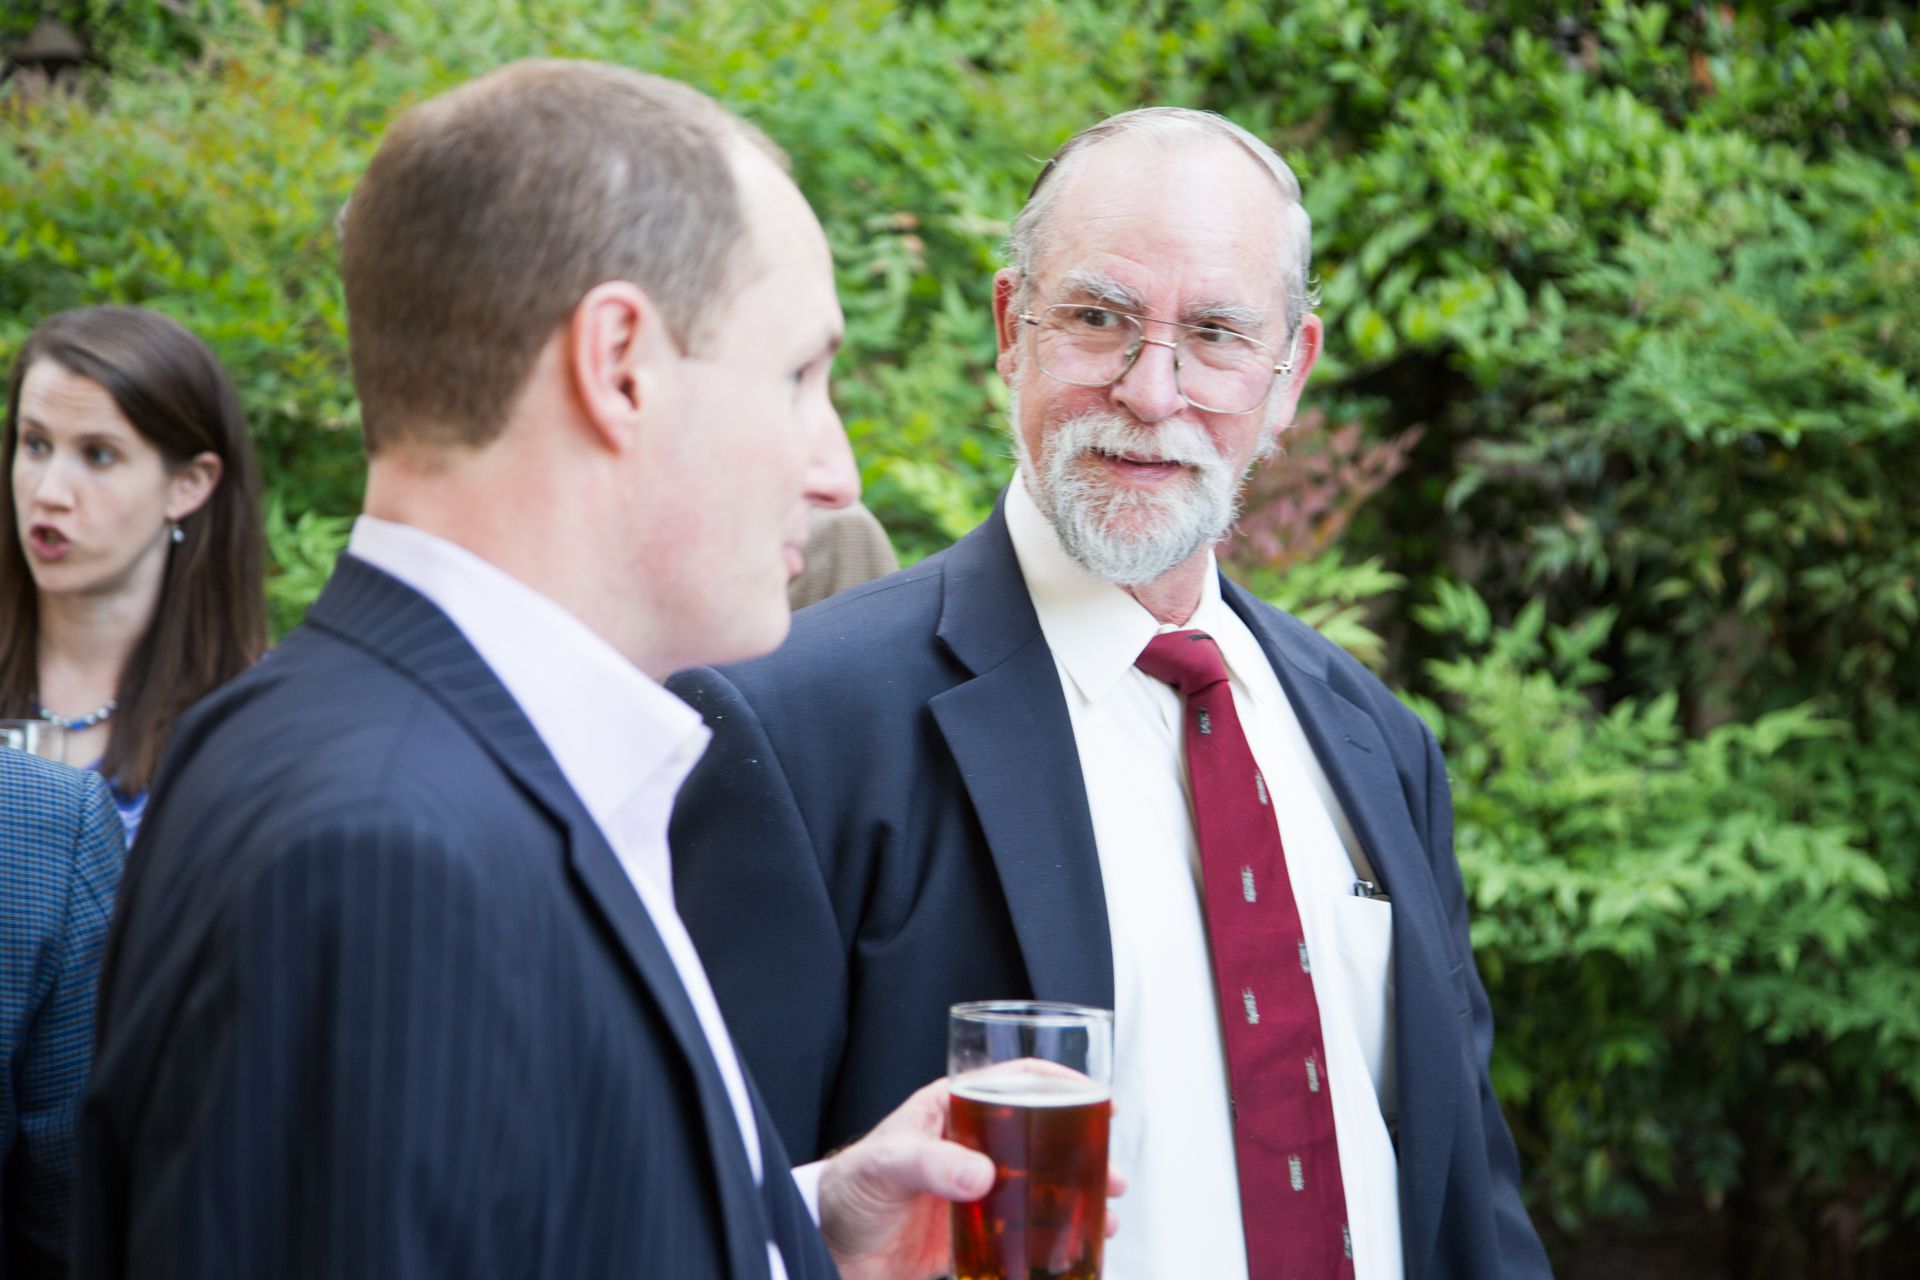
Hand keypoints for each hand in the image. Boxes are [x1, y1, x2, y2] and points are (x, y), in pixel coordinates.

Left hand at [815, 1077, 1126, 1279]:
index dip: (1056, 1082)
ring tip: (1107, 1215)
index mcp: (950, 1109)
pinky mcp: (976, 1231)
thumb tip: (983, 1174)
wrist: (831, 1252)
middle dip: (1084, 1150)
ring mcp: (976, 1188)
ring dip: (1078, 1197)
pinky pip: (1024, 1231)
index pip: (1012, 1080)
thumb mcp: (885, 1165)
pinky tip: (1074, 1248)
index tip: (1096, 1096)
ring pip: (1040, 1184)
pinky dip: (1054, 1238)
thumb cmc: (848, 1192)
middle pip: (1040, 1134)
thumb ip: (930, 1164)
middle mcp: (970, 1144)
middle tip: (1113, 1172)